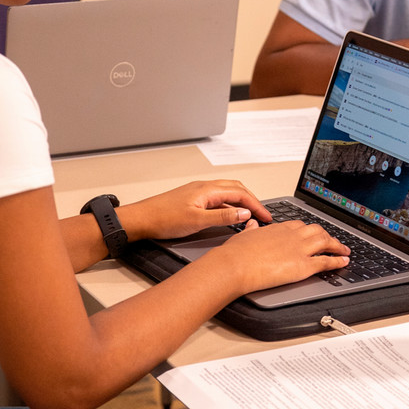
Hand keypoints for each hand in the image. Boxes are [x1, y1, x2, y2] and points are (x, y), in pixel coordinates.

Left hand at [120, 180, 272, 242]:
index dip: (256, 205)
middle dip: (253, 201)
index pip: (240, 194)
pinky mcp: (193, 199)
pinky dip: (230, 204)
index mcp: (207, 190)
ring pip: (228, 192)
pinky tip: (231, 215)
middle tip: (264, 216)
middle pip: (237, 189)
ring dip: (242, 201)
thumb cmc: (163, 218)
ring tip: (252, 215)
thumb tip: (244, 213)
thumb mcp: (197, 221)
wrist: (141, 219)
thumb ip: (223, 216)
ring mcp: (198, 192)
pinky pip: (219, 198)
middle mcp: (204, 187)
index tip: (266, 217)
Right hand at [212, 218, 349, 295]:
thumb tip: (253, 225)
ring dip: (338, 245)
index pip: (300, 225)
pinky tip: (344, 261)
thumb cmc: (235, 253)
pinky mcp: (303, 265)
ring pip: (326, 242)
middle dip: (327, 235)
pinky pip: (326, 261)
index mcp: (278, 228)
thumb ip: (252, 229)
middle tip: (333, 241)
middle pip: (317, 230)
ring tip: (345, 250)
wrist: (235, 265)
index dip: (309, 230)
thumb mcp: (243, 235)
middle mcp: (291, 235)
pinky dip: (338, 261)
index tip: (313, 233)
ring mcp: (299, 249)